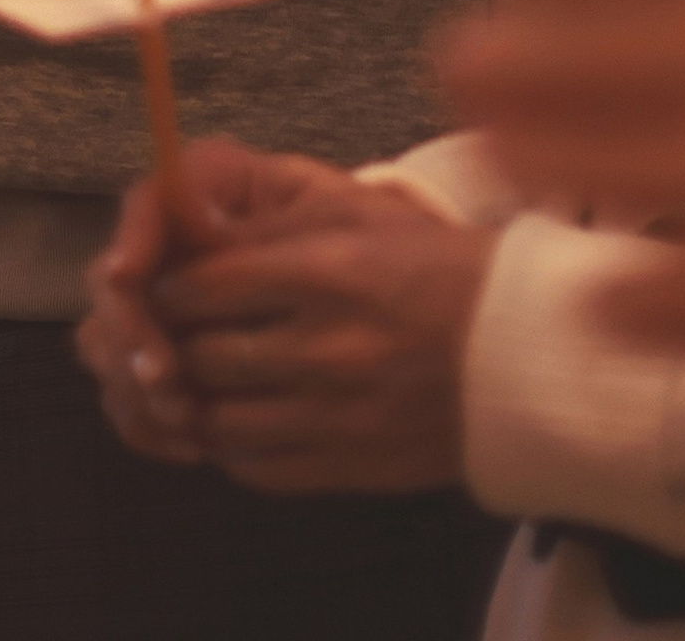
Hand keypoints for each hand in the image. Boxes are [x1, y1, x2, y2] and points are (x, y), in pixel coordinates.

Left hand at [108, 140, 488, 494]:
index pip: (206, 285)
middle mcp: (325, 348)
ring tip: (190, 379)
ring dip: (193, 399)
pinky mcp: (351, 468)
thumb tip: (194, 238)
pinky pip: (258, 468)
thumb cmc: (435, 267)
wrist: (522, 351)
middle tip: (162, 333)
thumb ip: (272, 228)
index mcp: (326, 272)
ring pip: (219, 419)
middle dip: (170, 341)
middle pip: (202, 354)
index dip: (170, 284)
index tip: (163, 284)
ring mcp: (336, 417)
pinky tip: (234, 422)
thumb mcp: (357, 216)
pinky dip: (232, 447)